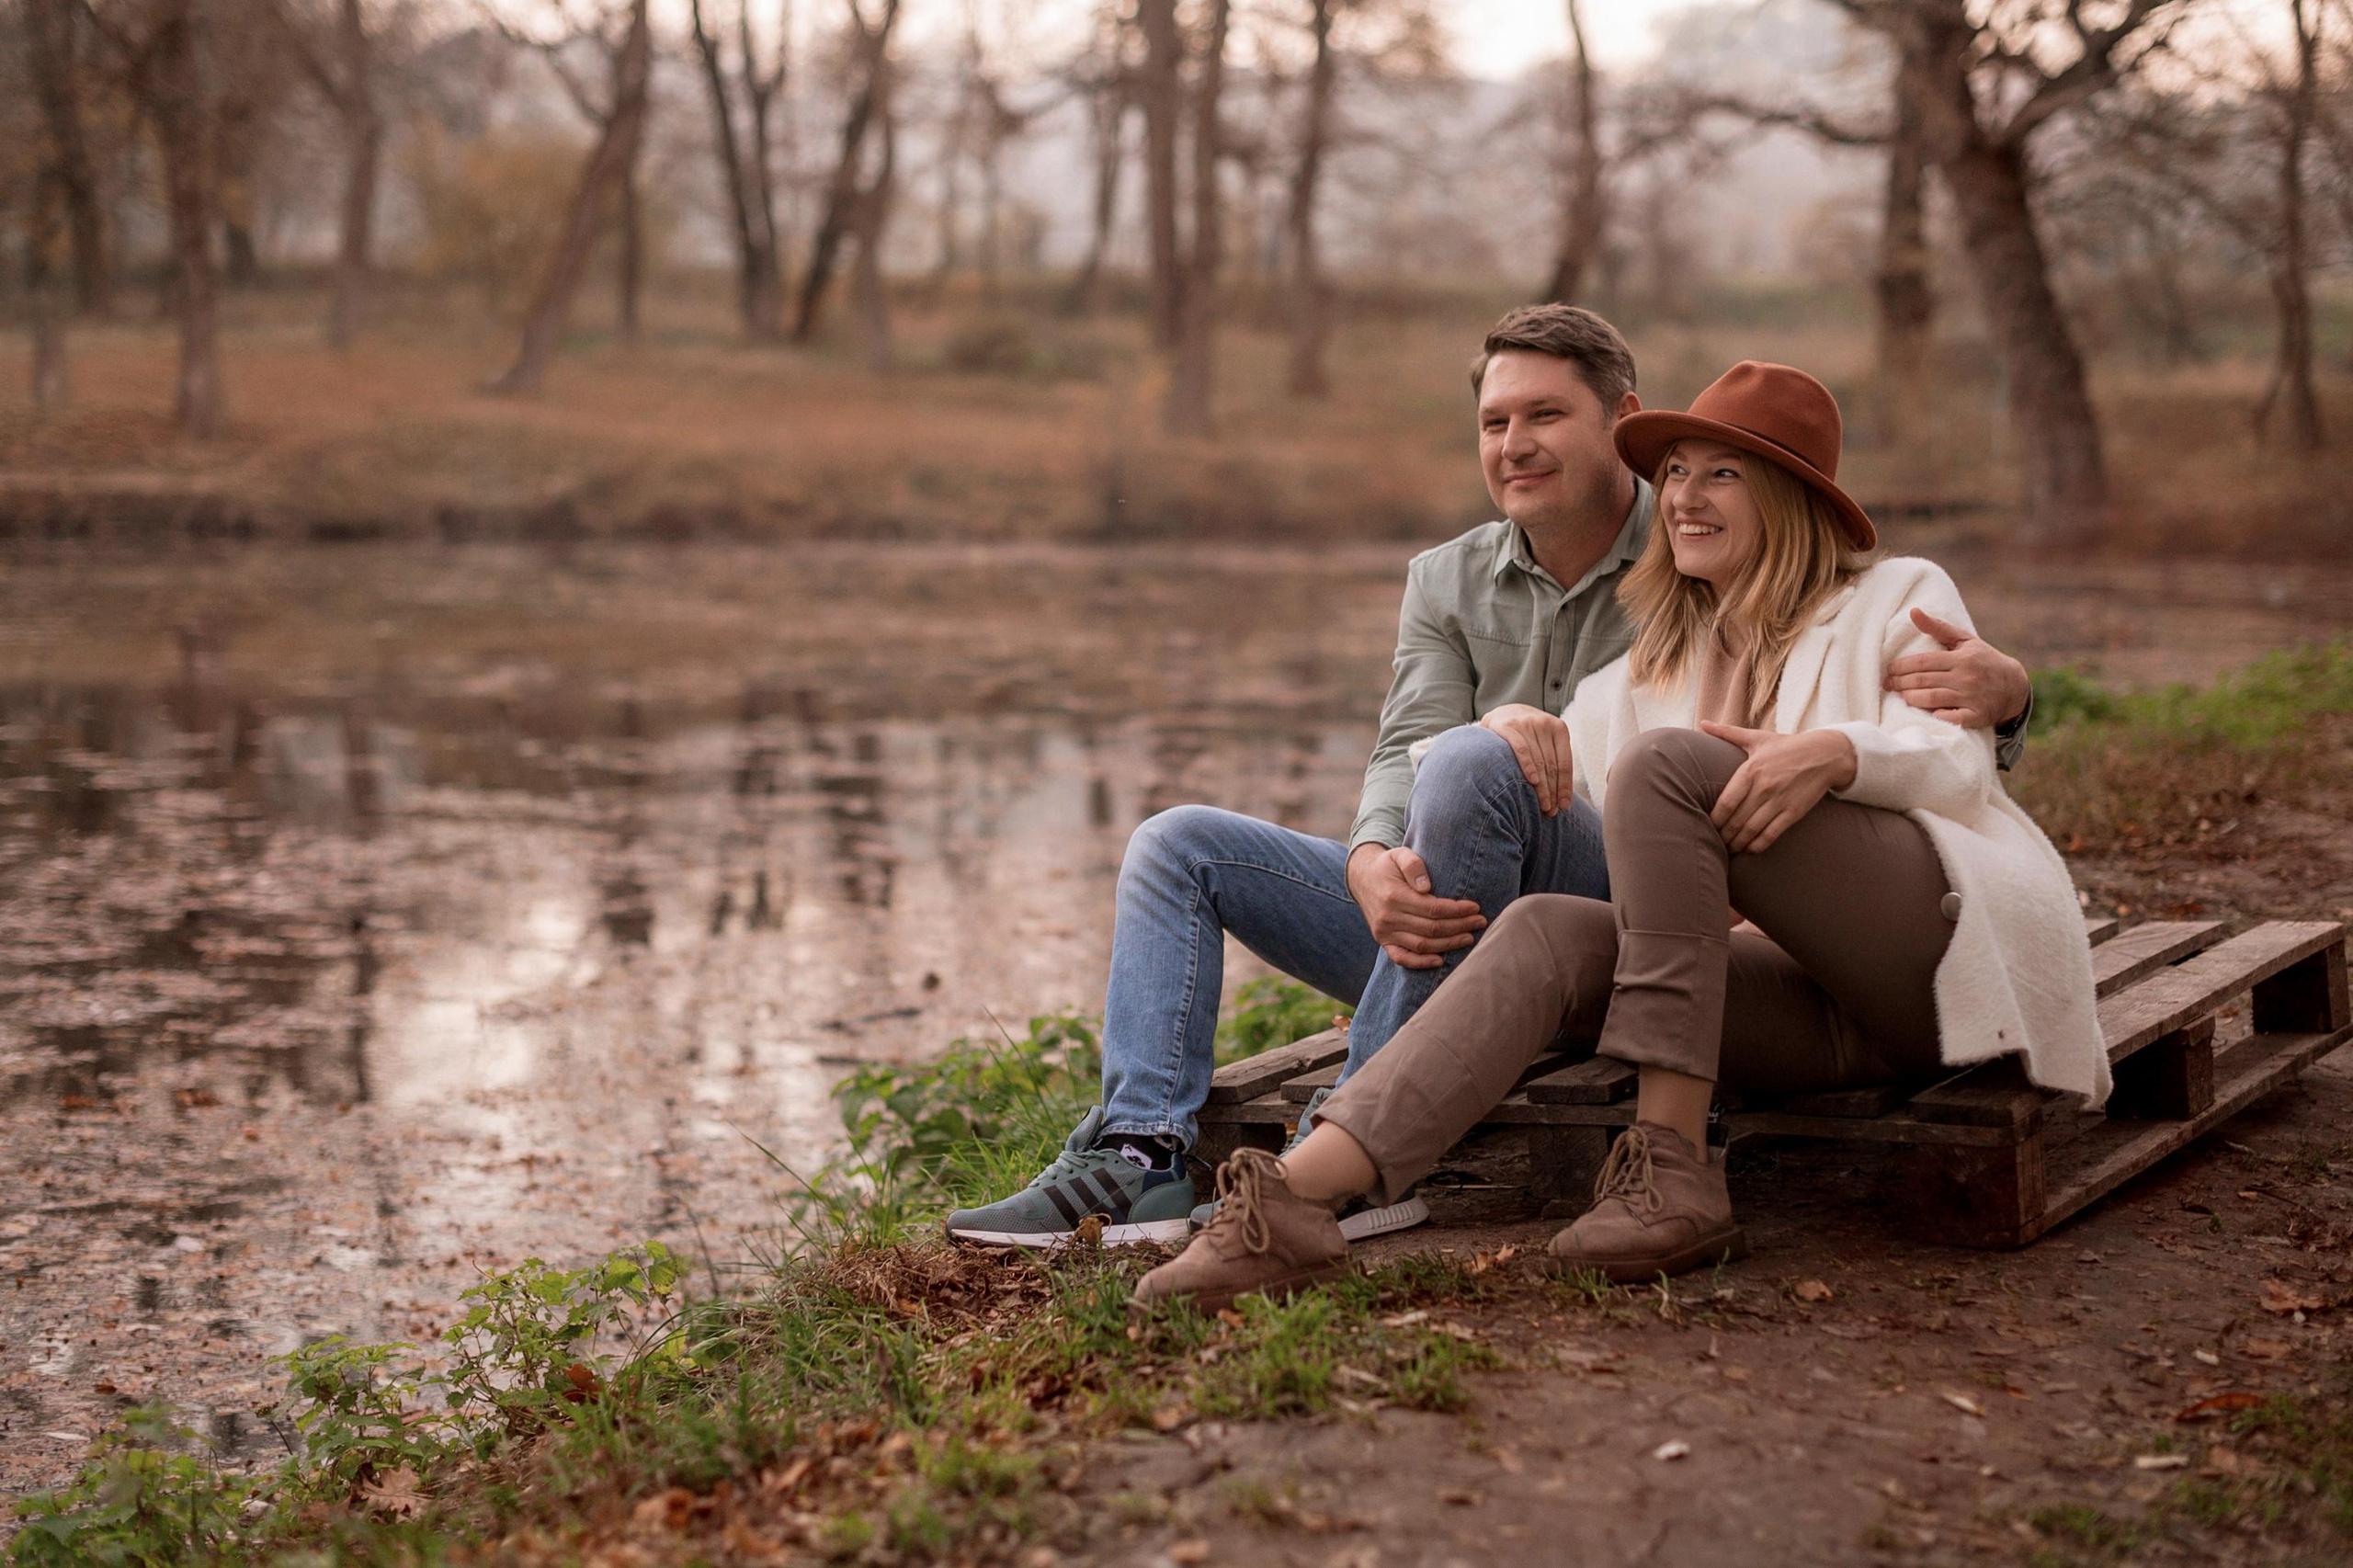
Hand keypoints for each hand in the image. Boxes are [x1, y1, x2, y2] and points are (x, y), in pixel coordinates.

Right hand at [1346, 843, 1486, 969]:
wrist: (1362, 877)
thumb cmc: (1388, 865)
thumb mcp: (1400, 854)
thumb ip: (1413, 865)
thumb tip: (1426, 887)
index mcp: (1394, 896)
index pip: (1432, 909)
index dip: (1457, 910)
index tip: (1475, 907)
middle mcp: (1388, 917)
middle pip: (1431, 928)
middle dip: (1460, 926)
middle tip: (1480, 922)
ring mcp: (1384, 932)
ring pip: (1422, 945)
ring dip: (1449, 944)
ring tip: (1469, 937)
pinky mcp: (1383, 941)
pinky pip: (1402, 958)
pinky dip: (1421, 963)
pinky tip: (1441, 960)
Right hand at [1477, 703, 1572, 815]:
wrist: (1501, 713)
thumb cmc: (1527, 735)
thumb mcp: (1545, 741)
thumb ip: (1555, 760)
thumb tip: (1564, 798)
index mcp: (1559, 728)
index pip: (1565, 763)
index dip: (1565, 786)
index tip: (1565, 806)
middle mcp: (1544, 723)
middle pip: (1552, 765)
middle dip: (1552, 791)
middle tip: (1551, 811)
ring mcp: (1526, 723)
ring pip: (1538, 761)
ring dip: (1541, 787)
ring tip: (1542, 805)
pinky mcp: (1507, 726)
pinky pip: (1521, 749)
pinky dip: (1528, 766)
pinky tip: (1532, 782)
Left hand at [1699, 723, 1857, 854]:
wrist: (1825, 754)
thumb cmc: (1787, 746)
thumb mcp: (1758, 738)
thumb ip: (1728, 733)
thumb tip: (1703, 723)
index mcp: (1751, 769)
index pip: (1727, 802)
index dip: (1714, 819)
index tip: (1705, 825)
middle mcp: (1764, 787)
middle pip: (1736, 820)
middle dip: (1722, 835)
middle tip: (1714, 841)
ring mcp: (1780, 801)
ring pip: (1752, 830)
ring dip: (1737, 843)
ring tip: (1728, 849)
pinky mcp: (1794, 812)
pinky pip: (1772, 834)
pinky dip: (1758, 845)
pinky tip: (1749, 849)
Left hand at [1884, 608, 2030, 729]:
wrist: (2014, 687)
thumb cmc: (1983, 660)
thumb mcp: (1965, 641)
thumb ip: (1938, 627)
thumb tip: (1913, 611)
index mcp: (1962, 658)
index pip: (1923, 662)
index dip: (1901, 667)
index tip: (1889, 670)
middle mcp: (1966, 677)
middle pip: (1923, 680)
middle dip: (1900, 683)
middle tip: (1887, 684)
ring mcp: (1972, 698)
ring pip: (1932, 699)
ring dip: (1911, 698)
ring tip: (1902, 696)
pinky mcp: (1977, 716)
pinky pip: (1952, 719)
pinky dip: (1937, 716)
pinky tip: (1926, 714)